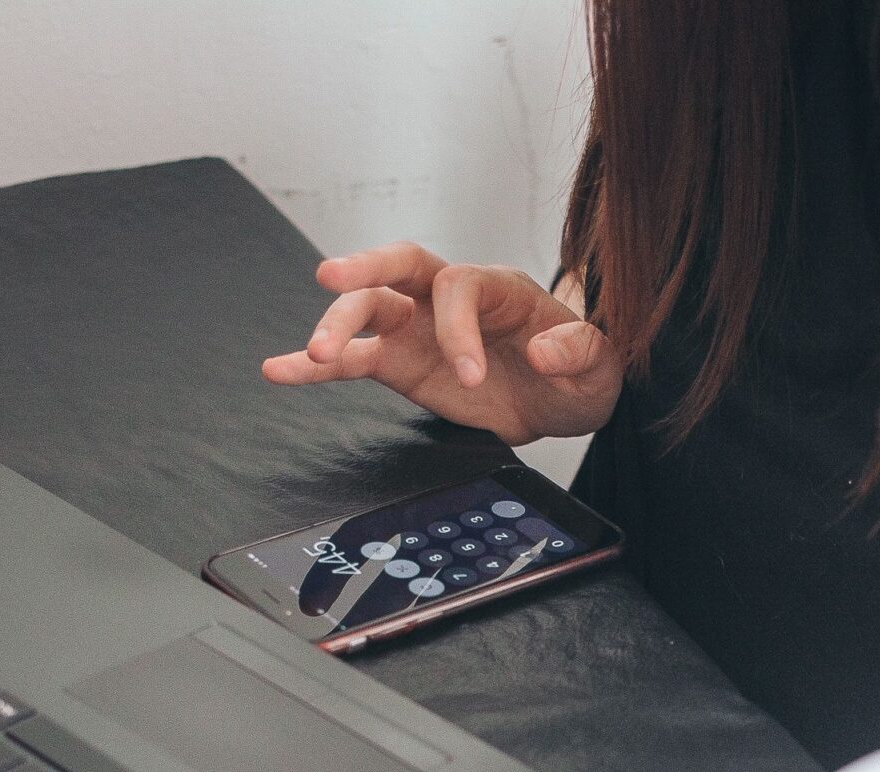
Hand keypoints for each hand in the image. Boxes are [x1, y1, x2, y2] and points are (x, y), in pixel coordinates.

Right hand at [261, 242, 623, 446]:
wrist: (565, 397)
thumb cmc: (582, 370)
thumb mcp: (601, 364)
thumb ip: (579, 352)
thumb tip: (543, 349)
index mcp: (497, 287)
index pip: (458, 287)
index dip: (457, 328)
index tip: (470, 376)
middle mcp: (449, 298)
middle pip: (398, 267)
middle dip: (364, 269)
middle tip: (329, 279)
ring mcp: (419, 328)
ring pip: (367, 310)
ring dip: (336, 326)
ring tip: (312, 354)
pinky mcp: (401, 363)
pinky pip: (353, 360)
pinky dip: (314, 366)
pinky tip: (279, 370)